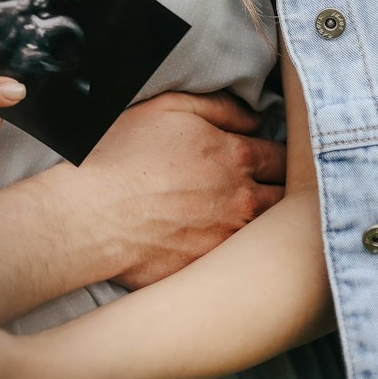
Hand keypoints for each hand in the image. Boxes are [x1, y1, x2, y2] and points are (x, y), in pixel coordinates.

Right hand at [72, 89, 285, 287]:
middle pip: (285, 197)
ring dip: (266, 223)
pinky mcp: (211, 270)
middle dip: (281, 189)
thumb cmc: (123, 155)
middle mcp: (243, 201)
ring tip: (246, 217)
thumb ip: (219, 108)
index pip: (281, 157)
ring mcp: (230, 240)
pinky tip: (222, 244)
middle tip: (266, 186)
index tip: (269, 159)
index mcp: (236, 157)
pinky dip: (239, 254)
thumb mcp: (169, 107)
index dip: (277, 156)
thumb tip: (253, 120)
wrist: (91, 215)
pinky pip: (241, 262)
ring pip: (269, 232)